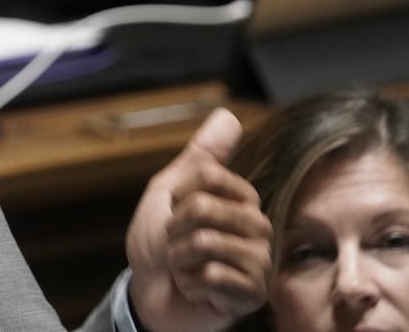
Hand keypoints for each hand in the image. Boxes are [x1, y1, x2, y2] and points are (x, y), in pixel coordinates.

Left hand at [125, 107, 271, 331]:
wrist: (151, 294)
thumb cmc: (159, 243)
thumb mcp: (168, 192)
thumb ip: (200, 156)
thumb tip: (228, 115)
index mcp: (240, 199)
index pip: (207, 176)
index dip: (176, 196)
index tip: (174, 214)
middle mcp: (257, 227)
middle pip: (203, 209)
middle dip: (173, 230)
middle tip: (176, 246)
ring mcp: (259, 261)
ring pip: (205, 242)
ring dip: (178, 259)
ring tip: (184, 268)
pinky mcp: (255, 293)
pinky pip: (214, 277)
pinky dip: (190, 283)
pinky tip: (196, 289)